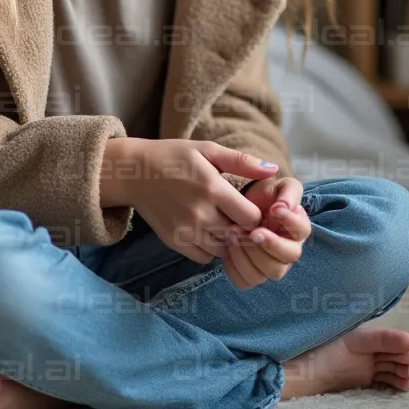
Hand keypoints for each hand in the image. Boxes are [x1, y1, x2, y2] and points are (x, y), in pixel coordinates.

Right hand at [104, 137, 280, 264]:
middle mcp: (200, 214)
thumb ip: (242, 162)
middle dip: (245, 230)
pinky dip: (210, 249)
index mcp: (213, 189)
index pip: (251, 218)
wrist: (134, 172)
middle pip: (239, 237)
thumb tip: (273, 169)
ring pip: (223, 250)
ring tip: (224, 223)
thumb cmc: (174, 157)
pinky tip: (208, 232)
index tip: (252, 207)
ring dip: (228, 241)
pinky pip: (203, 258)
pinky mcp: (174, 241)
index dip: (257, 215)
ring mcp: (186, 230)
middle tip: (240, 218)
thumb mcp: (208, 151)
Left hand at [220, 176, 311, 290]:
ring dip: (247, 256)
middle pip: (285, 260)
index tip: (274, 209)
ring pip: (265, 274)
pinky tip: (228, 248)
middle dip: (267, 245)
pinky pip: (244, 282)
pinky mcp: (250, 273)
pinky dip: (234, 267)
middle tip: (249, 230)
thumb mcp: (280, 185)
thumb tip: (285, 207)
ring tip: (233, 234)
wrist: (239, 205)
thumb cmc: (264, 195)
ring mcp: (270, 265)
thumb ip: (289, 192)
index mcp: (298, 229)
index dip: (290, 223)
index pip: (302, 231)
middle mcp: (288, 251)